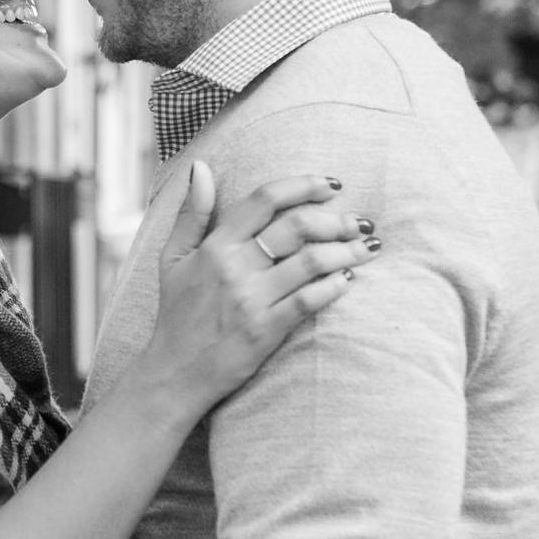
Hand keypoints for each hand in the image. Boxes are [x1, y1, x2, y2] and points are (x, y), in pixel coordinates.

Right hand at [140, 165, 377, 417]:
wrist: (175, 372)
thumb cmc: (177, 313)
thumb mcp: (173, 258)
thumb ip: (191, 212)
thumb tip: (200, 167)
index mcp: (215, 245)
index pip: (265, 199)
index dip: (304, 184)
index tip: (332, 184)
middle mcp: (234, 267)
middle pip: (297, 226)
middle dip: (337, 219)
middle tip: (358, 221)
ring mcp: (252, 299)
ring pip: (312, 261)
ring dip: (347, 251)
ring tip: (366, 248)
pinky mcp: (267, 330)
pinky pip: (310, 300)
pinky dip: (335, 286)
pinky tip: (348, 280)